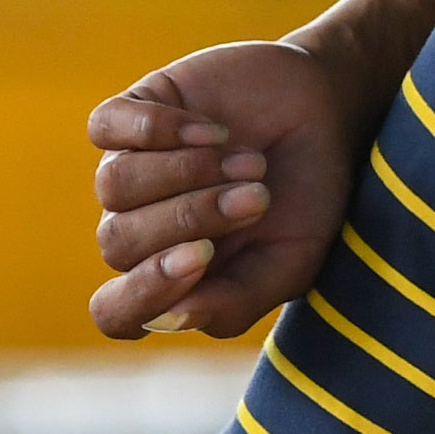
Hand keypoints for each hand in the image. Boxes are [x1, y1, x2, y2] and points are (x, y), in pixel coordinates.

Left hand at [86, 41, 368, 338]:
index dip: (147, 291)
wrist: (327, 112)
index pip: (118, 311)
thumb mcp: (294, 260)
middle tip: (259, 197)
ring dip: (189, 172)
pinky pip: (107, 129)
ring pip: (114, 186)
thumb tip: (164, 321)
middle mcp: (141, 228)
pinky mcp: (125, 119)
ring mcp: (127, 170)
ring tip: (251, 161)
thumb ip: (236, 301)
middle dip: (193, 217)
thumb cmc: (308, 194)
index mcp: (174, 278)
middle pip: (118, 243)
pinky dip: (162, 129)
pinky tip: (213, 129)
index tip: (204, 256)